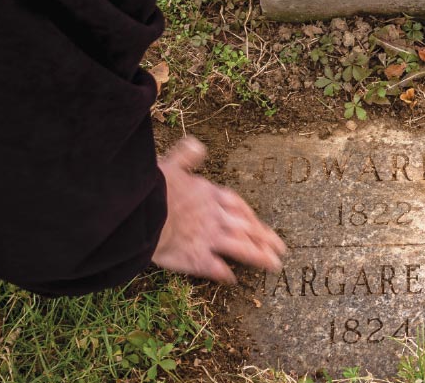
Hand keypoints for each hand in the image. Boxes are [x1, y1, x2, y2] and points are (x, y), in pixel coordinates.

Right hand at [151, 137, 285, 282]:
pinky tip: (232, 280)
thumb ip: (186, 156)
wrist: (145, 209)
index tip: (261, 225)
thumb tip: (196, 145)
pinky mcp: (197, 257)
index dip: (251, 216)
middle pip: (246, 228)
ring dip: (258, 256)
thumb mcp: (172, 163)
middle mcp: (215, 217)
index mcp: (210, 194)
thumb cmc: (155, 186)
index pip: (237, 206)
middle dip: (263, 238)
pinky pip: (216, 268)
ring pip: (241, 247)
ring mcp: (208, 238)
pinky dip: (225, 274)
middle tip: (280, 248)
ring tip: (273, 264)